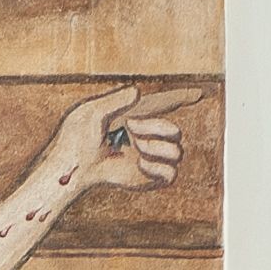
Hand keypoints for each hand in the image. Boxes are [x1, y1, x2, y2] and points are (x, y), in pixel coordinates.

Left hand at [50, 82, 196, 194]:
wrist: (71, 170)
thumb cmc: (74, 140)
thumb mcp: (91, 113)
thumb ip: (115, 100)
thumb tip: (138, 91)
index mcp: (135, 118)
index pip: (164, 105)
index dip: (182, 98)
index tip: (199, 93)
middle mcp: (146, 137)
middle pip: (174, 130)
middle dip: (155, 127)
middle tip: (130, 128)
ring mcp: (148, 159)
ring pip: (177, 152)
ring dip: (156, 147)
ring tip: (134, 148)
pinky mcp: (148, 178)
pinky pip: (172, 174)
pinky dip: (159, 168)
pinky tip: (139, 163)